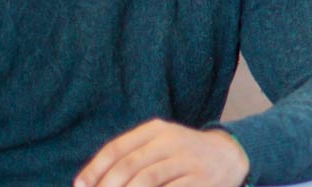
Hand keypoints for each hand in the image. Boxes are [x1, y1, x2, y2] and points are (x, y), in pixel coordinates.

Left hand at [75, 119, 248, 186]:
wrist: (231, 155)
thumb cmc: (184, 154)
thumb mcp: (160, 143)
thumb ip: (131, 156)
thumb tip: (92, 181)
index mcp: (156, 130)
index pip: (116, 148)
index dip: (94, 170)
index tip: (80, 186)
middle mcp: (171, 141)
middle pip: (128, 166)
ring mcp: (187, 160)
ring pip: (146, 179)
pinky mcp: (201, 180)